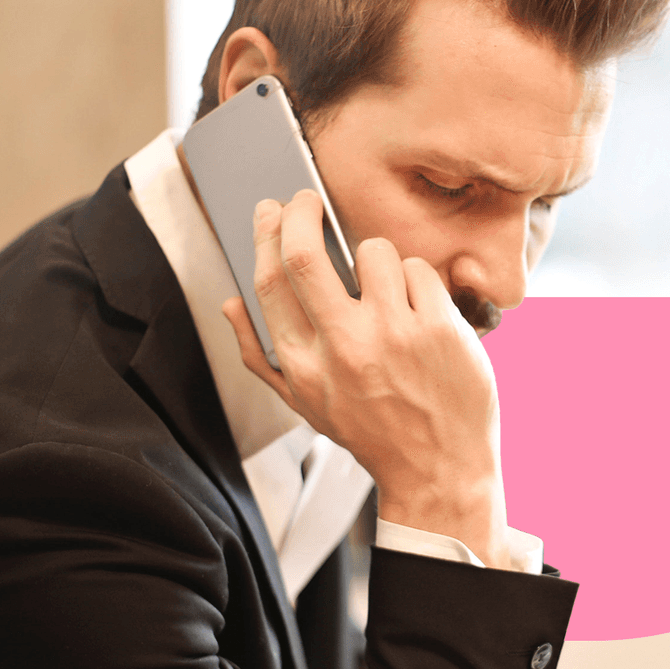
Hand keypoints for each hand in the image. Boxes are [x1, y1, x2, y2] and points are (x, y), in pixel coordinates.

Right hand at [222, 191, 509, 566]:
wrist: (438, 469)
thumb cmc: (373, 433)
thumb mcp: (305, 404)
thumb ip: (261, 355)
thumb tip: (230, 303)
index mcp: (304, 365)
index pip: (270, 282)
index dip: (267, 234)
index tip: (273, 211)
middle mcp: (343, 347)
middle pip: (304, 254)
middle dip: (301, 212)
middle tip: (308, 199)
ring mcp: (393, 335)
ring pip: (374, 251)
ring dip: (377, 257)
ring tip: (386, 288)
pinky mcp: (438, 328)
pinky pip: (419, 269)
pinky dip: (418, 280)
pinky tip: (420, 309)